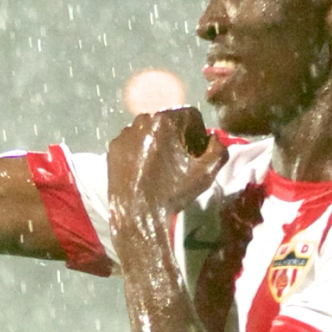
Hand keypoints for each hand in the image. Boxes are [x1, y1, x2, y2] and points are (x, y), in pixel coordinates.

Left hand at [106, 108, 225, 243]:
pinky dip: (141, 151)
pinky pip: (133, 142)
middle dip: (178, 137)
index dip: (199, 134)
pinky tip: (145, 171)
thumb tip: (214, 138)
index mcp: (166, 120)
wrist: (137, 215)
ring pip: (150, 130)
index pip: (191, 115)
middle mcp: (143, 119)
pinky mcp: (113, 147)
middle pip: (169, 122)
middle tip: (181, 160)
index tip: (198, 152)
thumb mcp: (206, 173)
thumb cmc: (172, 194)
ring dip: (159, 142)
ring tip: (162, 167)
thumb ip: (218, 150)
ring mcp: (125, 133)